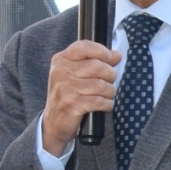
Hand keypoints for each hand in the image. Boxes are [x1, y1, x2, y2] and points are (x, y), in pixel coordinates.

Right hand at [40, 40, 120, 155]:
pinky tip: (104, 105)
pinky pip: (99, 101)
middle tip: (109, 82)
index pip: (84, 47)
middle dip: (110, 75)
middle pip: (97, 66)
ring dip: (110, 92)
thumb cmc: (68, 95)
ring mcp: (65, 89)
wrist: (54, 122)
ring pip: (101, 85)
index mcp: (60, 60)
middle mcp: (60, 72)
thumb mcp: (75, 74)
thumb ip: (94, 61)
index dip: (103, 52)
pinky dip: (107, 104)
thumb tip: (117, 55)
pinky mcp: (71, 105)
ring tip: (107, 95)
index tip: (112, 59)